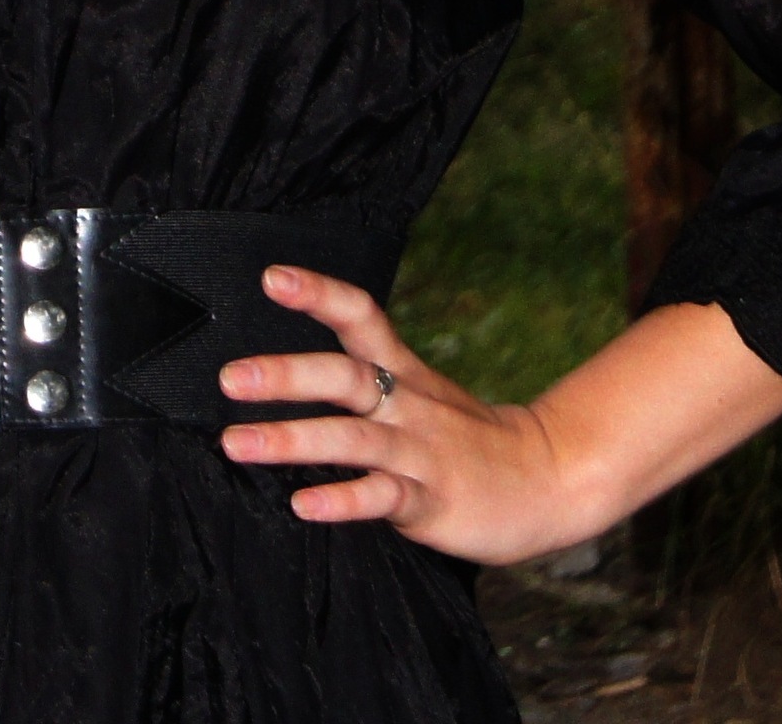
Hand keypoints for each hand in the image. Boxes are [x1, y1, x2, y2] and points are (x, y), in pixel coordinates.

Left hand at [217, 264, 579, 566]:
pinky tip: (304, 504)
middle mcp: (409, 405)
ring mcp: (422, 453)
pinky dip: (344, 500)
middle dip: (286, 374)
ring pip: (354, 438)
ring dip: (293, 438)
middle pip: (347, 377)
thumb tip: (286, 372)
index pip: (361, 317)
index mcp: (405, 373)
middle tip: (230, 378)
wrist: (551, 479)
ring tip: (238, 443)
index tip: (271, 277)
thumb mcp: (420, 392)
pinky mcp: (434, 501)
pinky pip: (384, 498)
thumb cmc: (469, 438)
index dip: (319, 294)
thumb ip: (365, 380)